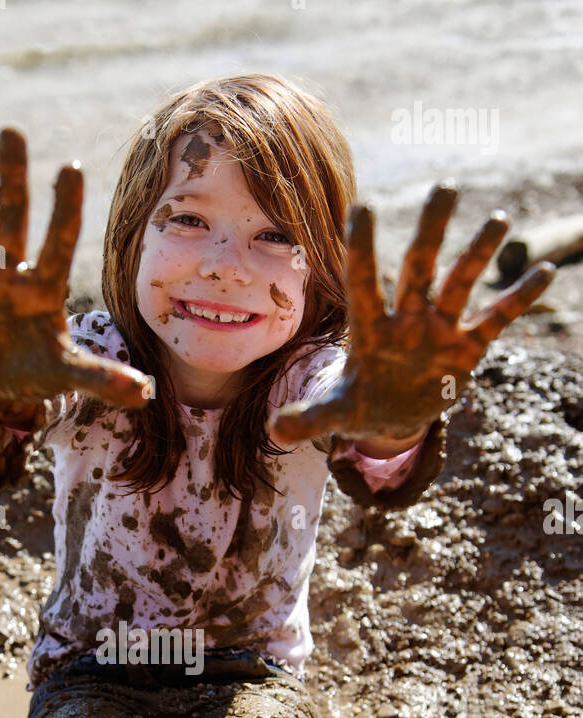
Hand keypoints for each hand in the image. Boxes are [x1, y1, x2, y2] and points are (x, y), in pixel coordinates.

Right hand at [0, 129, 152, 411]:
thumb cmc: (38, 373)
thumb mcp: (68, 376)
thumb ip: (103, 379)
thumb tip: (144, 394)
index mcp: (43, 287)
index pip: (58, 241)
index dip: (64, 209)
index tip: (70, 168)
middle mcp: (8, 273)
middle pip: (12, 217)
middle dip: (12, 178)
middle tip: (12, 132)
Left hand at [269, 184, 555, 446]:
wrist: (391, 415)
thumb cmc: (357, 404)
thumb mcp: (332, 414)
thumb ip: (306, 419)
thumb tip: (276, 429)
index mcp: (369, 329)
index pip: (363, 281)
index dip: (361, 248)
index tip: (361, 207)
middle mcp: (406, 319)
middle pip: (419, 267)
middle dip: (431, 230)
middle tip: (445, 187)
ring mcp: (438, 329)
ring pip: (459, 283)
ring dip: (478, 253)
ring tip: (498, 220)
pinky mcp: (466, 347)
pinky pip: (495, 319)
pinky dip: (517, 300)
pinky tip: (542, 273)